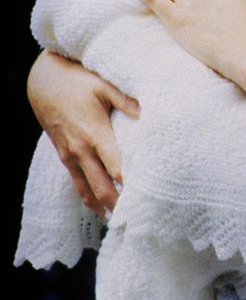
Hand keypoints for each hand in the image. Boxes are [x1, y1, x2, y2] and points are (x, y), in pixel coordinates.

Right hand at [27, 51, 140, 218]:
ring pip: (87, 191)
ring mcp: (70, 156)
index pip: (116, 168)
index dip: (131, 183)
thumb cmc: (75, 81)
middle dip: (119, 203)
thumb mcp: (102, 85)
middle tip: (138, 215)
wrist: (43, 82)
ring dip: (103, 206)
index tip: (147, 194)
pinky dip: (88, 197)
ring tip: (120, 219)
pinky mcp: (64, 156)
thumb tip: (146, 112)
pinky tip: (99, 205)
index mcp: (95, 134)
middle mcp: (81, 150)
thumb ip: (125, 101)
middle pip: (103, 187)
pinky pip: (77, 183)